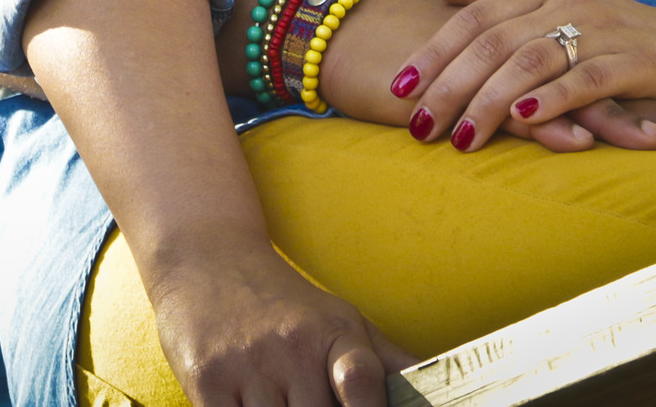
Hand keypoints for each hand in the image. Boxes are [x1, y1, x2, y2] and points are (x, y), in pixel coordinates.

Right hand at [143, 238, 415, 406]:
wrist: (207, 261)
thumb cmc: (285, 304)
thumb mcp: (341, 321)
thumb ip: (389, 364)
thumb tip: (448, 389)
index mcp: (333, 336)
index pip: (363, 382)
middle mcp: (292, 347)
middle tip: (315, 406)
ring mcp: (247, 366)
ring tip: (290, 405)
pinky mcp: (207, 381)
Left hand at [394, 0, 655, 155]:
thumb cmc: (620, 38)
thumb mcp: (560, 6)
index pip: (475, 17)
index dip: (434, 51)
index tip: (397, 89)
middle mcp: (570, 0)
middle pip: (495, 41)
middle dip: (451, 85)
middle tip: (418, 125)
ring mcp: (606, 28)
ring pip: (533, 61)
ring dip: (492, 101)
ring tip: (461, 137)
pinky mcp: (640, 60)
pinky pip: (590, 78)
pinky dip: (556, 98)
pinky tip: (527, 119)